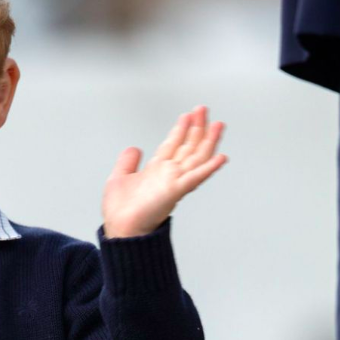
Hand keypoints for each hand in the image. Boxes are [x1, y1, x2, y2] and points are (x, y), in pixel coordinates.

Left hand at [101, 105, 227, 237]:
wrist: (121, 229)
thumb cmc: (121, 211)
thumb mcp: (120, 177)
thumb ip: (128, 162)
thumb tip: (135, 148)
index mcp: (157, 170)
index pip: (173, 145)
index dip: (181, 129)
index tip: (189, 115)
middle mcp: (169, 174)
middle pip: (188, 147)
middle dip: (197, 128)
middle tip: (204, 109)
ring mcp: (174, 182)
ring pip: (196, 158)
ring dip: (208, 141)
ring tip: (217, 125)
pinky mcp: (175, 192)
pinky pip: (194, 178)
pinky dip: (208, 168)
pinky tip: (220, 157)